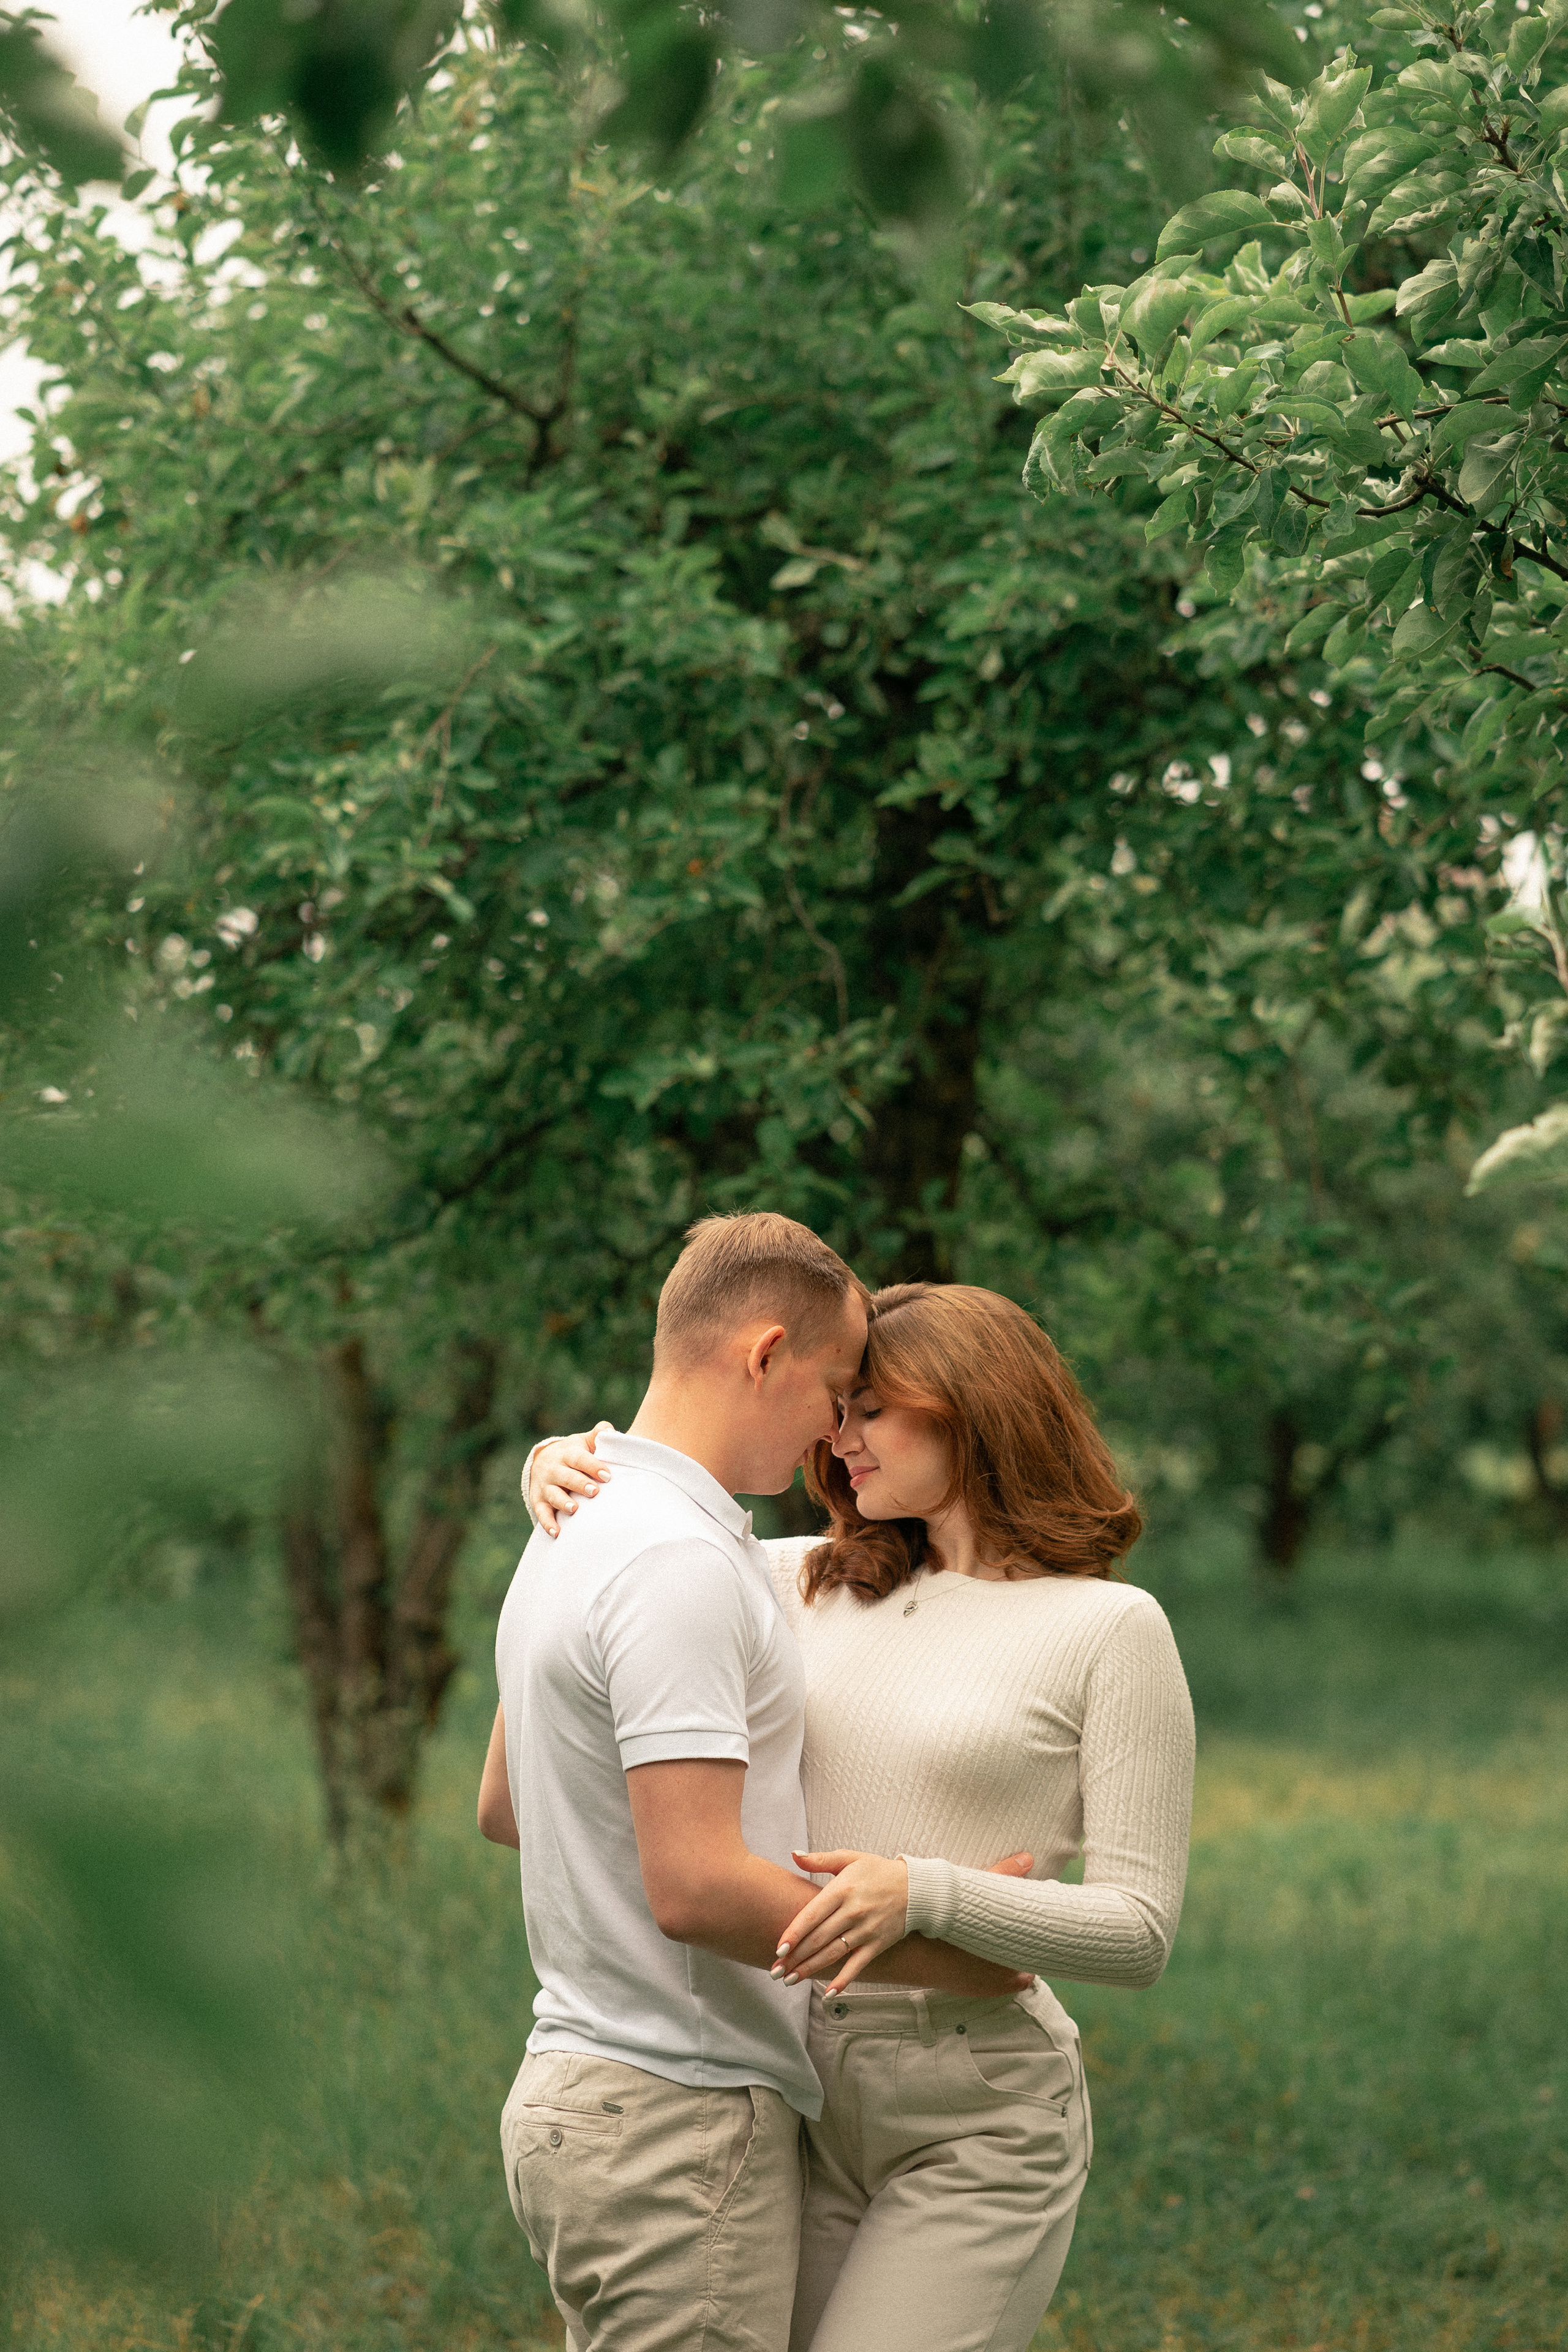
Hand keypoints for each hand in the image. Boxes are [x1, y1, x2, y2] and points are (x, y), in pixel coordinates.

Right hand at [527, 1422, 614, 1535]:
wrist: (543, 1460)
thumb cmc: (574, 1453)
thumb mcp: (583, 1441)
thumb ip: (598, 1434)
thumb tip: (611, 1433)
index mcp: (567, 1453)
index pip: (579, 1459)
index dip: (593, 1466)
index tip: (607, 1475)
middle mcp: (553, 1469)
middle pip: (566, 1477)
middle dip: (579, 1484)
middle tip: (594, 1492)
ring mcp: (545, 1486)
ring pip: (553, 1495)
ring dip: (563, 1502)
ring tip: (574, 1509)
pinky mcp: (538, 1501)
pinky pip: (541, 1513)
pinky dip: (548, 1523)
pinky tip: (557, 1533)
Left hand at [771, 1846, 1035, 1994]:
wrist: (918, 1888)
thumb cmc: (878, 1871)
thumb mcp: (850, 1858)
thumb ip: (820, 1859)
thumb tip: (793, 1854)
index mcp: (842, 1889)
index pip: (812, 1915)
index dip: (794, 1934)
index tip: (778, 1950)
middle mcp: (853, 1911)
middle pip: (819, 1939)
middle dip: (795, 1958)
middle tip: (775, 1972)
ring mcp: (866, 1930)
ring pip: (833, 1954)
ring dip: (810, 1970)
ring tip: (790, 1980)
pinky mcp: (877, 1944)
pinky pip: (857, 1966)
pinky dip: (843, 1981)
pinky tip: (828, 1993)